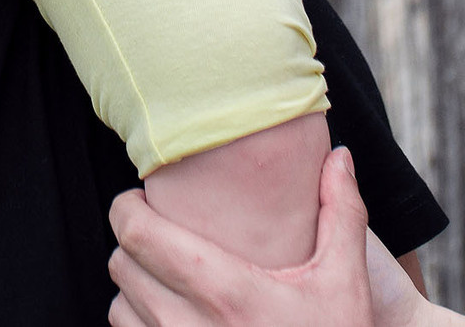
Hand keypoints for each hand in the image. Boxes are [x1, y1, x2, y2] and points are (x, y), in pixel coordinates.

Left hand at [108, 148, 459, 326]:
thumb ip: (342, 215)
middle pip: (122, 264)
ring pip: (118, 305)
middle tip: (159, 229)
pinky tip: (169, 311)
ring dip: (134, 284)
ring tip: (163, 272)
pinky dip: (138, 319)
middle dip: (134, 240)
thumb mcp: (346, 285)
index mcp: (226, 292)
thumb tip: (339, 156)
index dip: (128, 208)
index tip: (142, 198)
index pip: (139, 234)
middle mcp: (188, 325)